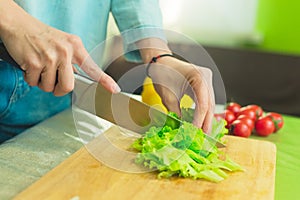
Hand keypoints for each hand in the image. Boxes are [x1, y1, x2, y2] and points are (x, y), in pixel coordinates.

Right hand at [0, 1, 119, 95]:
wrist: (18, 24)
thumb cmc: (42, 36)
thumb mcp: (63, 43)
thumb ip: (72, 60)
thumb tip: (75, 79)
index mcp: (75, 46)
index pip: (93, 67)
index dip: (105, 80)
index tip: (114, 90)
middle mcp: (65, 51)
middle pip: (68, 87)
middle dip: (59, 89)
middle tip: (53, 82)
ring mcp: (50, 57)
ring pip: (49, 87)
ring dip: (42, 82)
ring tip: (40, 67)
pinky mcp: (34, 62)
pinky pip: (34, 83)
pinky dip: (30, 78)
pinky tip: (30, 65)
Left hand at [147, 57, 214, 132]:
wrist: (161, 63)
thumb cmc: (162, 75)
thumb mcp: (167, 96)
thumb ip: (176, 112)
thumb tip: (184, 129)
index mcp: (198, 76)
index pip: (202, 103)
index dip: (200, 119)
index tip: (195, 131)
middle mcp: (206, 77)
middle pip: (209, 103)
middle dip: (206, 121)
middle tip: (204, 136)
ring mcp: (206, 80)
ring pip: (210, 103)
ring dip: (206, 118)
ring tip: (203, 132)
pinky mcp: (204, 84)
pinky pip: (206, 100)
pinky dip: (203, 111)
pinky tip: (201, 122)